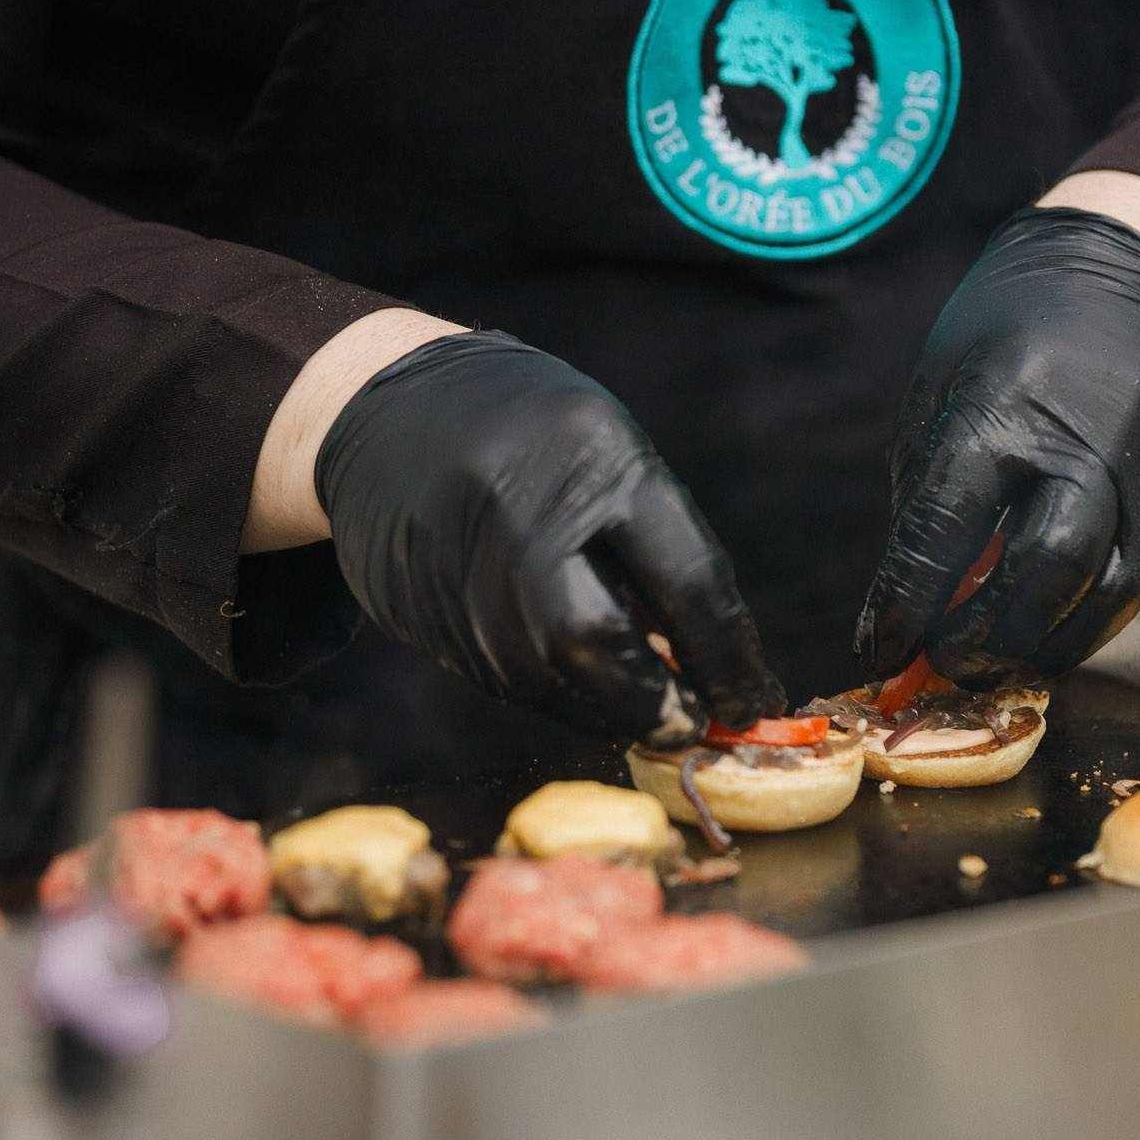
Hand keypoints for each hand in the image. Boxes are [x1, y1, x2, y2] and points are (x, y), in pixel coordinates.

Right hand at [316, 330, 776, 746]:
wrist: (385, 414)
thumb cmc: (532, 433)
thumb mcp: (605, 452)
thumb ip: (654, 547)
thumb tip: (710, 664)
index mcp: (593, 456)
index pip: (687, 579)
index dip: (729, 656)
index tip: (754, 698)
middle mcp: (521, 515)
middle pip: (601, 643)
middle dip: (659, 702)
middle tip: (697, 725)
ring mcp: (464, 570)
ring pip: (551, 678)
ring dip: (610, 711)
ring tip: (649, 713)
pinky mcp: (426, 615)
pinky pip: (508, 682)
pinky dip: (561, 697)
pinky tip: (586, 689)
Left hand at [856, 206, 1139, 686]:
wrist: (1128, 270)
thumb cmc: (1011, 328)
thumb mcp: (943, 385)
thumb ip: (928, 492)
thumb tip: (910, 598)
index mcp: (1004, 408)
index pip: (948, 529)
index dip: (909, 603)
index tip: (880, 647)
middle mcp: (1086, 440)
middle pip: (1049, 571)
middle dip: (991, 638)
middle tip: (948, 665)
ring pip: (1113, 591)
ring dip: (1050, 646)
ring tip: (1001, 663)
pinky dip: (1092, 617)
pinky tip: (1049, 628)